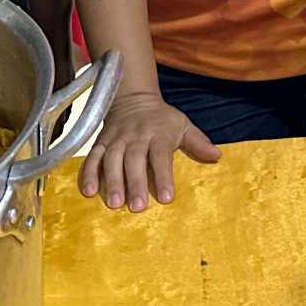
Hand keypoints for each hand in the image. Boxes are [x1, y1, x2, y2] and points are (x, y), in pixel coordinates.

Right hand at [77, 90, 219, 210]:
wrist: (133, 98)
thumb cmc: (162, 119)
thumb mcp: (183, 125)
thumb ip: (198, 142)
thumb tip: (217, 156)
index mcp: (158, 133)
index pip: (161, 155)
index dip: (163, 176)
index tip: (166, 198)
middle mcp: (136, 136)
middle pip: (134, 159)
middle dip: (135, 183)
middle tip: (137, 207)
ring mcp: (116, 139)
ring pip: (111, 159)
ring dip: (111, 181)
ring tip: (114, 203)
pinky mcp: (101, 142)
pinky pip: (92, 157)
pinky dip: (89, 174)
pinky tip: (89, 192)